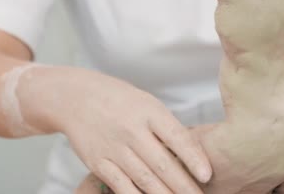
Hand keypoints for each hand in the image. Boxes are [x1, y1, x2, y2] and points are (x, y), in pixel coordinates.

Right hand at [22, 67, 210, 193]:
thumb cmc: (122, 101)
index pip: (177, 137)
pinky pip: (120, 185)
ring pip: (144, 178)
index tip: (207, 175)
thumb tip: (194, 154)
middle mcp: (132, 131)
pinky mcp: (98, 163)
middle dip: (184, 185)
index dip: (194, 158)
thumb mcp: (149, 104)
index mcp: (150, 112)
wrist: (77, 98)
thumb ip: (168, 128)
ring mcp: (114, 148)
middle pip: (162, 164)